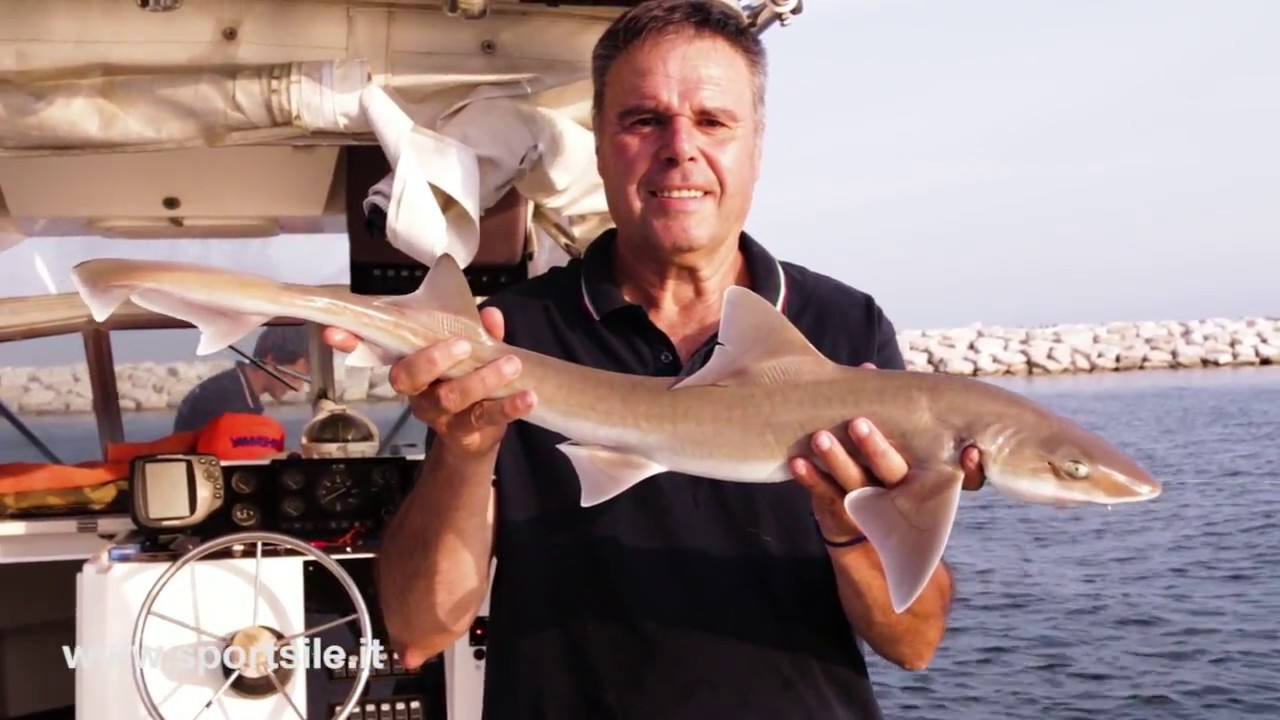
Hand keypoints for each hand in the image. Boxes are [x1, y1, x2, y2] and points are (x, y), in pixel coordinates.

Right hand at [321, 306, 535, 456]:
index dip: (352, 342)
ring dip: (482, 380)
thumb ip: (477, 333)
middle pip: (409, 377)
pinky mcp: (466, 434)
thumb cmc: (464, 383)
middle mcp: (418, 393)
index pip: (375, 351)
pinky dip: (509, 407)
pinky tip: (527, 396)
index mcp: (410, 368)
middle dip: (432, 359)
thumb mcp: (467, 355)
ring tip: (511, 364)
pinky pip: (485, 419)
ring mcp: (440, 417)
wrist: (475, 438)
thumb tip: (490, 314)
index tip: (333, 332)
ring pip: (451, 398)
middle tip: (462, 344)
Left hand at [790, 362, 984, 541]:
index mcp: (924, 477)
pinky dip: (811, 478)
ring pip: (856, 484)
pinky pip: (825, 494)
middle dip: (876, 449)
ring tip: (819, 437)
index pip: (957, 478)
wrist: (859, 528)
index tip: (971, 451)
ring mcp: (871, 505)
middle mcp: (900, 493)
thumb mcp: (895, 443)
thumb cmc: (880, 467)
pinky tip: (798, 461)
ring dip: (837, 460)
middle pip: (893, 473)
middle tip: (858, 424)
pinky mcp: (842, 511)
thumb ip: (888, 410)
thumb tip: (866, 368)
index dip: (969, 469)